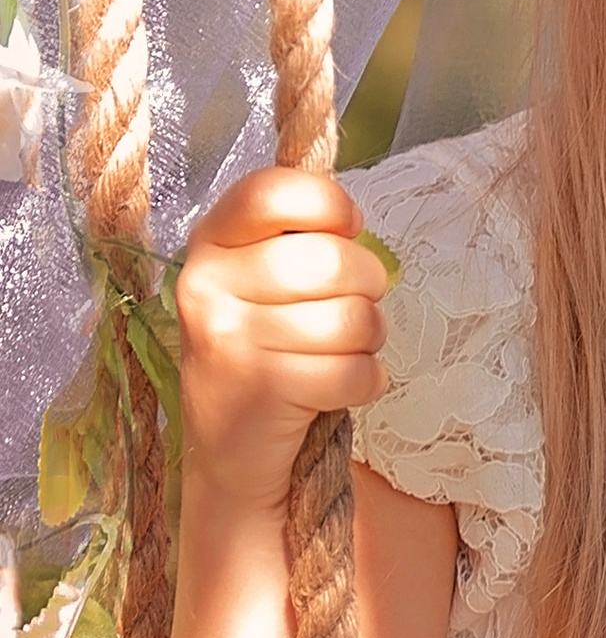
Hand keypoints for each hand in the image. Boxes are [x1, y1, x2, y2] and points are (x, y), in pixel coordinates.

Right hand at [175, 168, 388, 514]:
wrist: (230, 446)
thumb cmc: (267, 344)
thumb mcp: (264, 277)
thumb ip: (300, 236)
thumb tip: (350, 218)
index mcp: (210, 242)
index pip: (273, 191)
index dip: (329, 204)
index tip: (345, 229)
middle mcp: (205, 284)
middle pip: (333, 260)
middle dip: (367, 286)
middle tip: (352, 307)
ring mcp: (227, 339)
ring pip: (353, 318)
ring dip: (368, 339)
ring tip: (340, 350)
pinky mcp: (258, 390)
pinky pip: (356, 371)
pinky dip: (366, 381)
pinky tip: (339, 385)